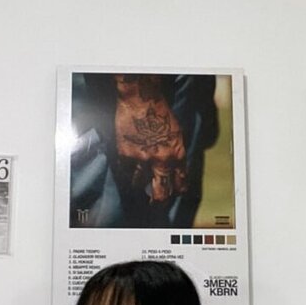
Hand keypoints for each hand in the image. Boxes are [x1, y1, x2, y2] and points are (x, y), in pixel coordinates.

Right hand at [113, 75, 187, 201]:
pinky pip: (124, 171)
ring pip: (139, 184)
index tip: (174, 193)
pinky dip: (125, 172)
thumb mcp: (178, 135)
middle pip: (160, 194)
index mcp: (177, 156)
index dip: (177, 191)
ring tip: (138, 185)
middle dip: (158, 202)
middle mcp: (161, 161)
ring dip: (139, 185)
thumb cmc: (161, 113)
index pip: (180, 184)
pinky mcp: (125, 154)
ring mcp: (142, 159)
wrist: (142, 101)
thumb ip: (176, 153)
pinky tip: (126, 172)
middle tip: (155, 204)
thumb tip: (174, 168)